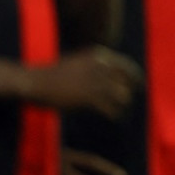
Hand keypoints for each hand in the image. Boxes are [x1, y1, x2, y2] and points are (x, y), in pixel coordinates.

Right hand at [21, 46, 140, 114]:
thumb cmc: (55, 74)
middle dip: (130, 94)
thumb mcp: (79, 62)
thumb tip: (112, 78)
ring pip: (122, 96)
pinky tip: (113, 119)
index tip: (138, 88)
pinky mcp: (88, 98)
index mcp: (99, 56)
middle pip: (128, 82)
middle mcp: (100, 66)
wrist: (35, 81)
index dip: (135, 78)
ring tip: (121, 114)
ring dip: (123, 106)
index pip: (128, 67)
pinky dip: (114, 115)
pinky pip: (111, 109)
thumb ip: (97, 67)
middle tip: (129, 104)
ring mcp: (94, 81)